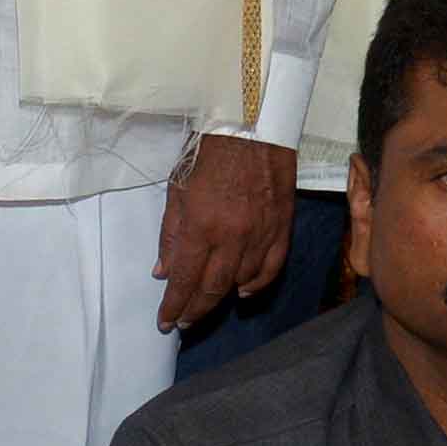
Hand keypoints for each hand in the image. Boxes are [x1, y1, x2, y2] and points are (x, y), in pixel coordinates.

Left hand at [153, 132, 299, 331]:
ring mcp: (261, 233)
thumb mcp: (178, 189)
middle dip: (195, 310)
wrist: (252, 123)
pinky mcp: (282, 225)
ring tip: (207, 303)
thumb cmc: (209, 151)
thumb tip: (164, 271)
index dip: (174, 306)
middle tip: (184, 321)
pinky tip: (243, 291)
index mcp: (202, 226)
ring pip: (241, 281)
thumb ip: (171, 234)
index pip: (185, 280)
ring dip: (222, 297)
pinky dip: (257, 284)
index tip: (166, 322)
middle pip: (213, 289)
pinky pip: (272, 267)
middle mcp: (233, 236)